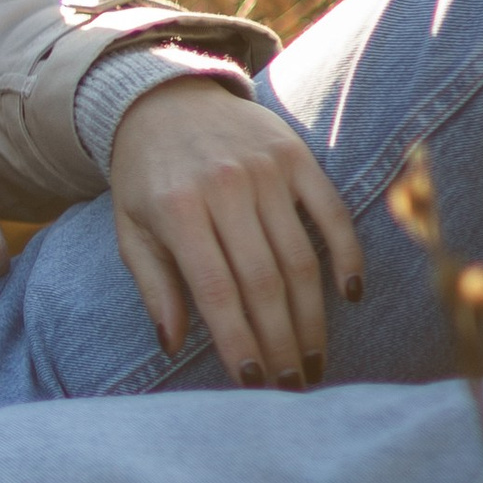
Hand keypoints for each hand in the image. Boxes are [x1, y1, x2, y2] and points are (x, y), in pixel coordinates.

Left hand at [106, 78, 360, 385]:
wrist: (164, 99)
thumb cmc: (146, 176)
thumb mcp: (131, 229)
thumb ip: (153, 286)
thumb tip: (171, 346)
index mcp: (177, 210)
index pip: (215, 291)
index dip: (237, 340)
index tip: (254, 382)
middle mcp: (224, 188)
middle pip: (264, 282)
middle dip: (281, 341)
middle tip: (294, 384)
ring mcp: (264, 170)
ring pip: (300, 257)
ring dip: (313, 316)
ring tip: (316, 358)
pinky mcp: (296, 156)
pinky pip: (332, 212)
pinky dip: (346, 254)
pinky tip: (351, 295)